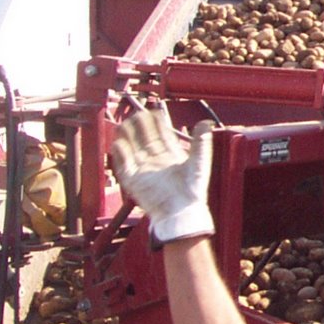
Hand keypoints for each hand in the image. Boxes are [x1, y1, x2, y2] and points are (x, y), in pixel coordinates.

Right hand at [109, 109, 214, 243]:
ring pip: (132, 149)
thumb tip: (206, 122)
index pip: (161, 134)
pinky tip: (118, 143)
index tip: (153, 111)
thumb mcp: (199, 162)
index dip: (156, 123)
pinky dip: (120, 154)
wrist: (181, 212)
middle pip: (144, 139)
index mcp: (171, 156)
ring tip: (125, 124)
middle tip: (137, 113)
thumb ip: (201, 142)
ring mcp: (144, 170)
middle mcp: (156, 161)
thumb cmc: (192, 191)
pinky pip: (123, 165)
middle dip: (140, 126)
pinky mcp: (134, 181)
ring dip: (128, 137)